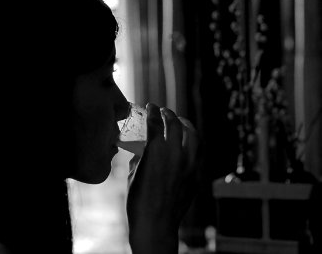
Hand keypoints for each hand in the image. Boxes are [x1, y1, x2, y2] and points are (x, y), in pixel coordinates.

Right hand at [126, 103, 200, 253]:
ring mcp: (189, 165)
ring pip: (193, 135)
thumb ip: (139, 157)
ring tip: (180, 122)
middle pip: (175, 124)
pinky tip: (188, 143)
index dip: (152, 111)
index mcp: (156, 152)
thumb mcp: (132, 174)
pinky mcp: (195, 175)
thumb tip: (143, 150)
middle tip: (163, 112)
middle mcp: (175, 154)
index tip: (150, 106)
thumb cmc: (138, 201)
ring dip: (185, 125)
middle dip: (168, 114)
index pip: (155, 122)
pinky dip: (192, 143)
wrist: (156, 224)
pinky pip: (198, 152)